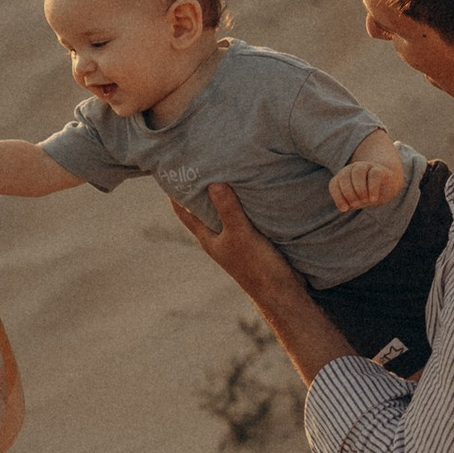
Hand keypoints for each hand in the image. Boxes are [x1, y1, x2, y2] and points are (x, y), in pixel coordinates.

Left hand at [174, 183, 357, 381]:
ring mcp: (236, 238)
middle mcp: (219, 237)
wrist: (283, 291)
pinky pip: (244, 214)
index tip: (171, 171)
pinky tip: (251, 185)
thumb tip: (213, 182)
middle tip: (200, 161)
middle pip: (203, 207)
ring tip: (225, 166)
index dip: (174, 193)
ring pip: (225, 210)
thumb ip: (227, 209)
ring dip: (224, 192)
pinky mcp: (254, 238)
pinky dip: (243, 200)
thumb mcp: (240, 234)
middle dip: (200, 187)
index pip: (183, 212)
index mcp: (208, 238)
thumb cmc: (256, 266)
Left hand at [328, 145, 405, 212]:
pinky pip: (374, 174)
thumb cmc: (367, 194)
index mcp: (343, 176)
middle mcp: (352, 168)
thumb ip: (349, 203)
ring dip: (359, 188)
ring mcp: (366, 166)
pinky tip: (373, 199)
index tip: (345, 209)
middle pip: (344, 176)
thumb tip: (346, 207)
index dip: (338, 197)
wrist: (387, 185)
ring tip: (365, 201)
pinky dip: (372, 188)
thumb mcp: (356, 200)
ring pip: (358, 171)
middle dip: (349, 193)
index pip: (334, 184)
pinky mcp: (379, 169)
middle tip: (356, 204)